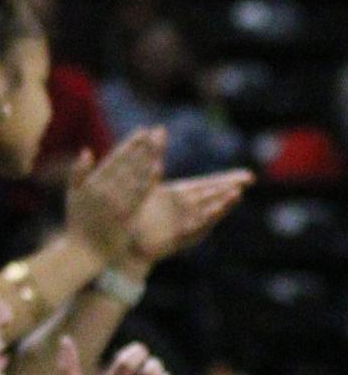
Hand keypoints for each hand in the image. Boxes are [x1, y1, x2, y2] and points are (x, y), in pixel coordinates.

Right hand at [65, 128, 164, 261]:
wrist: (84, 252)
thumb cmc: (78, 223)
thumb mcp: (72, 195)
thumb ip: (78, 172)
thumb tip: (87, 151)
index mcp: (92, 184)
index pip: (115, 159)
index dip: (129, 144)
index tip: (142, 131)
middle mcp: (105, 191)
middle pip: (128, 164)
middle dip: (143, 146)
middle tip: (157, 131)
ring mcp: (117, 203)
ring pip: (136, 175)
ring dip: (149, 158)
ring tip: (159, 143)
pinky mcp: (127, 215)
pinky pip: (140, 194)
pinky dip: (149, 179)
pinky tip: (158, 167)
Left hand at [129, 169, 253, 265]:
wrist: (126, 242)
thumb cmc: (137, 214)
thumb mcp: (146, 186)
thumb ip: (154, 164)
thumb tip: (158, 132)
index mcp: (181, 196)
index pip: (208, 185)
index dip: (227, 180)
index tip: (248, 176)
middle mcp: (187, 209)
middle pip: (213, 196)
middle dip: (230, 187)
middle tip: (249, 178)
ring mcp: (185, 224)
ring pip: (207, 211)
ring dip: (222, 203)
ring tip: (236, 193)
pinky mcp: (178, 237)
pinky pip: (195, 227)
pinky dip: (206, 219)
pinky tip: (216, 211)